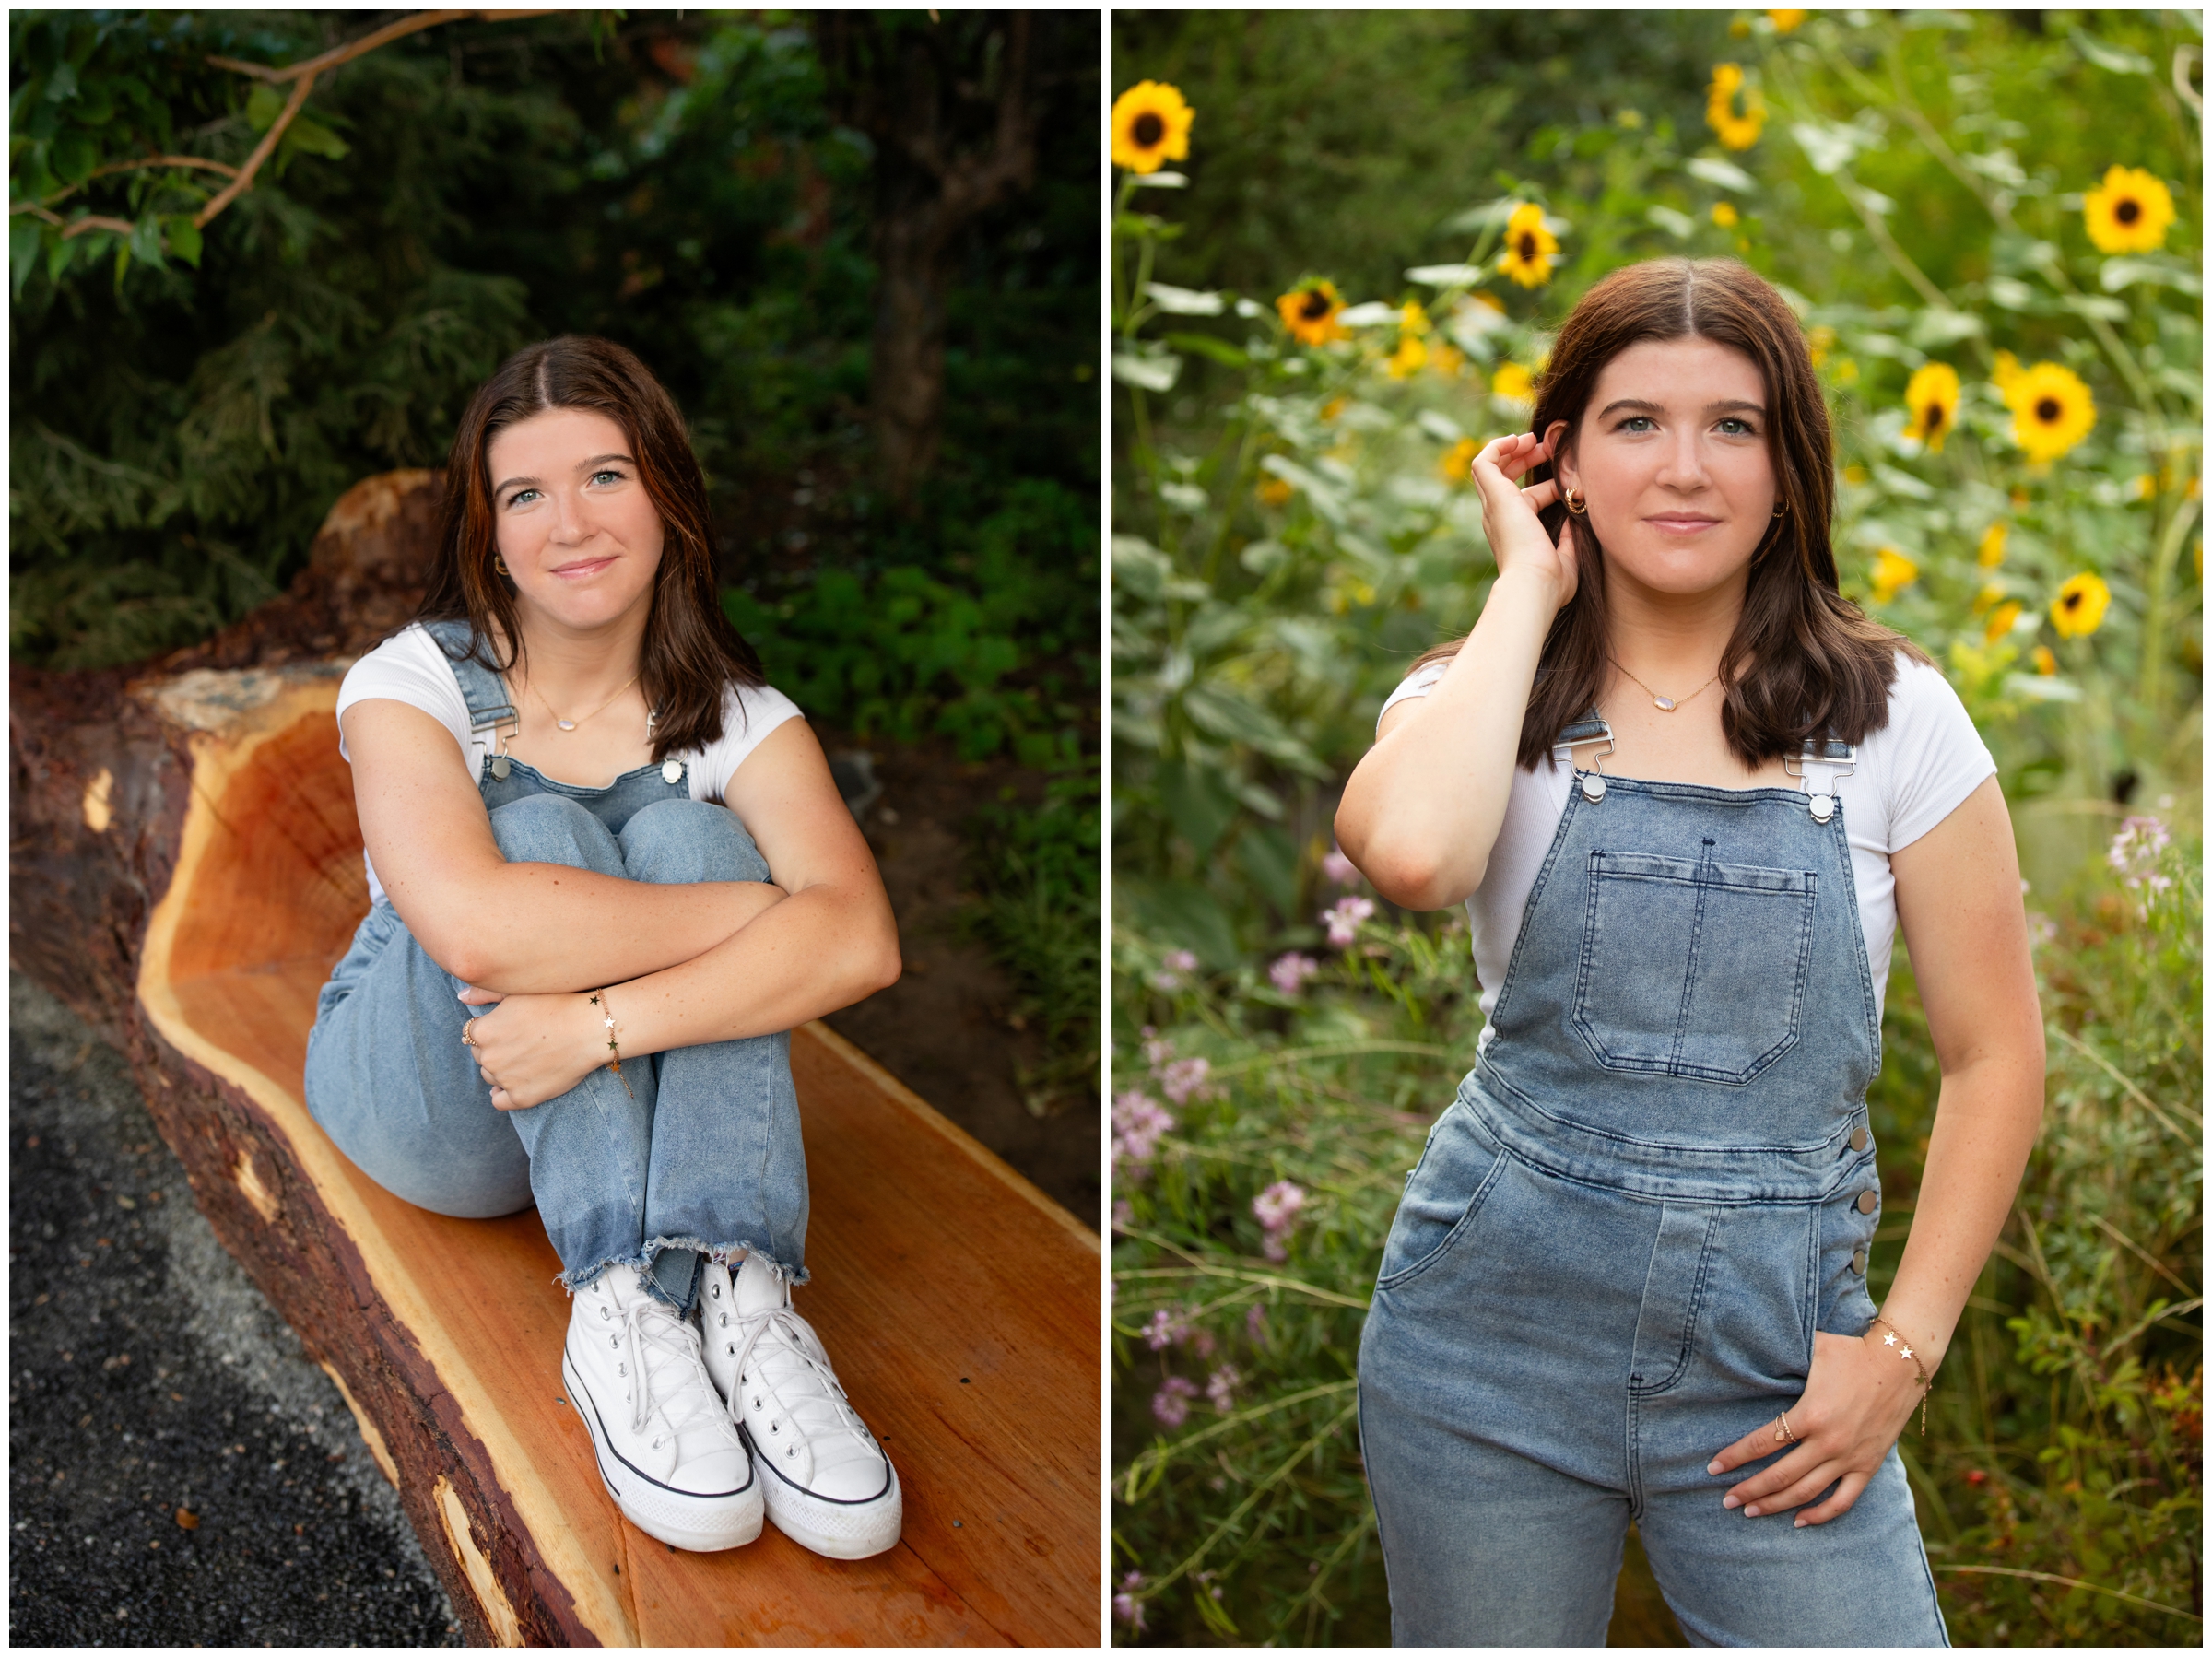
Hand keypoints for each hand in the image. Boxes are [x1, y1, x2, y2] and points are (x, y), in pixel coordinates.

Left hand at [457, 984, 609, 1110]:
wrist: (590, 1028)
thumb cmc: (557, 1003)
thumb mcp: (518, 991)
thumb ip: (485, 992)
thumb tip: (462, 996)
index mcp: (483, 1031)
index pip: (471, 1034)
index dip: (491, 1029)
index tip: (511, 1027)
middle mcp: (488, 1056)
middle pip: (481, 1055)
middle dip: (495, 1049)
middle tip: (522, 1042)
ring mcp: (504, 1079)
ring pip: (490, 1076)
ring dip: (501, 1069)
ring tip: (526, 1058)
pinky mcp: (522, 1097)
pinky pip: (499, 1101)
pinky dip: (504, 1094)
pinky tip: (517, 1083)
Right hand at [1468, 431, 1577, 609]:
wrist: (1534, 583)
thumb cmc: (1550, 582)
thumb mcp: (1566, 558)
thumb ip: (1569, 540)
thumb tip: (1574, 522)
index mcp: (1514, 532)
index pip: (1526, 499)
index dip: (1547, 484)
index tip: (1568, 479)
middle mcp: (1499, 518)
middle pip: (1503, 478)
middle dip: (1526, 459)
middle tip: (1548, 448)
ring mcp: (1493, 506)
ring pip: (1490, 467)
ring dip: (1511, 449)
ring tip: (1533, 439)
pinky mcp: (1494, 496)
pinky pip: (1484, 461)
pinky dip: (1498, 446)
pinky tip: (1519, 440)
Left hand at [1706, 1330, 1927, 1526]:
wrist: (1900, 1363)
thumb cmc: (1850, 1352)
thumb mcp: (1812, 1349)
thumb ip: (1782, 1358)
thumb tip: (1747, 1352)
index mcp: (1810, 1414)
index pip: (1763, 1443)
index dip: (1735, 1457)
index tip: (1713, 1467)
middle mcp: (1828, 1442)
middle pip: (1780, 1476)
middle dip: (1749, 1490)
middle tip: (1726, 1500)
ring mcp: (1849, 1457)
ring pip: (1806, 1493)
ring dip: (1775, 1505)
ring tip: (1750, 1511)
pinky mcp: (1868, 1466)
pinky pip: (1843, 1501)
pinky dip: (1820, 1514)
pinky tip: (1798, 1521)